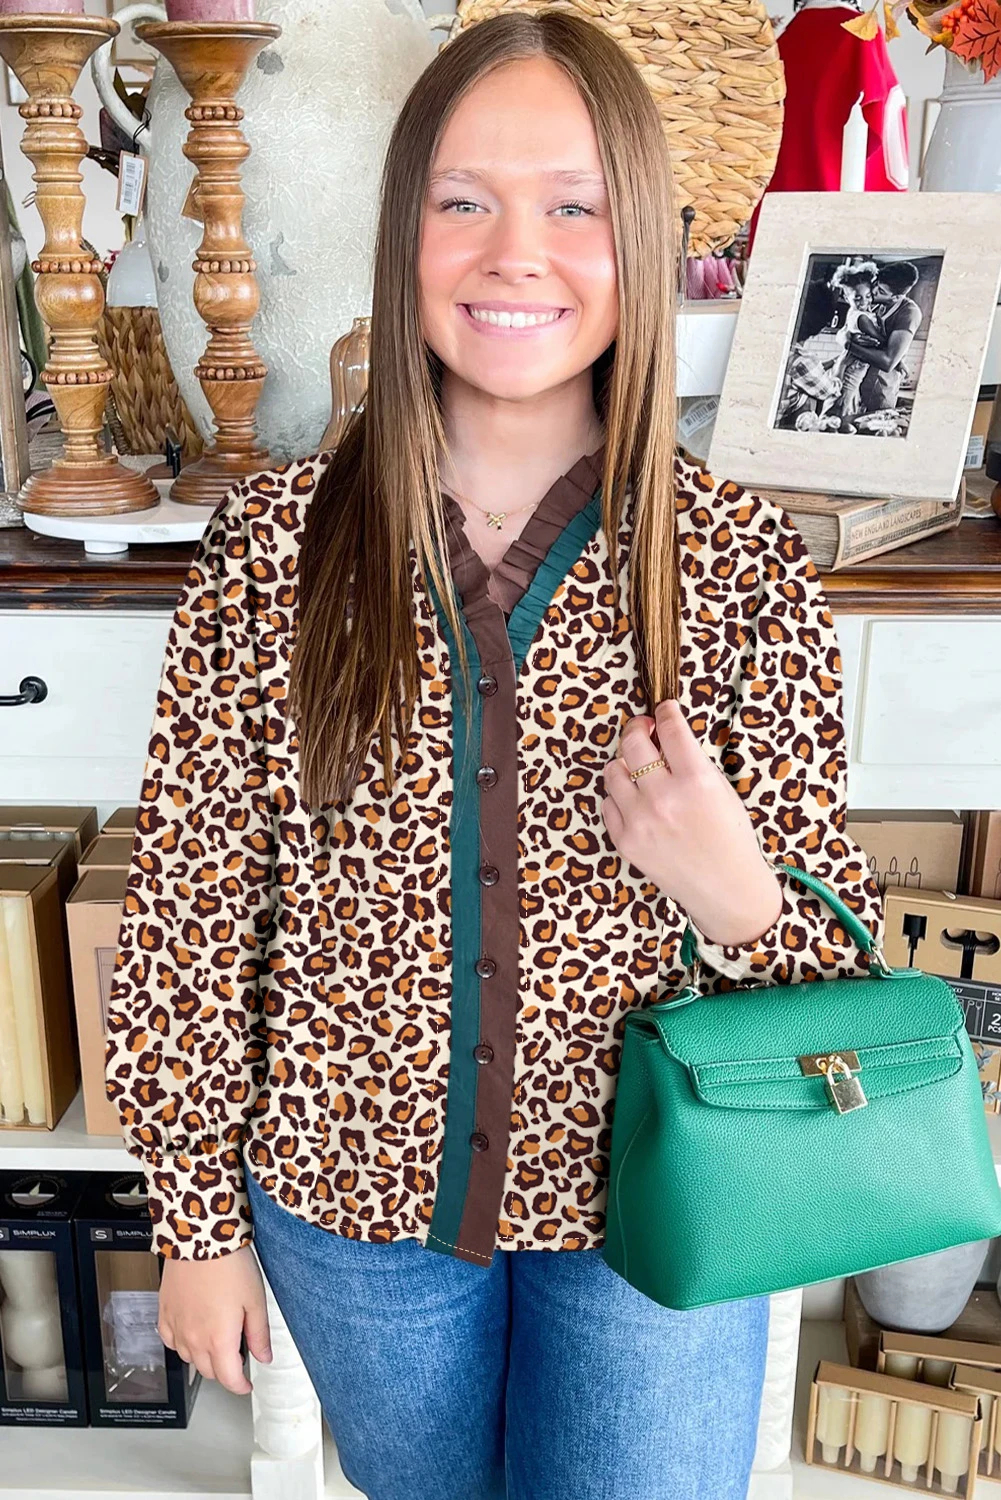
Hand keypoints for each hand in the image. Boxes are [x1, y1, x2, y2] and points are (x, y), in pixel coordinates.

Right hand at [158, 1244, 271, 1394]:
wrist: (199, 1239)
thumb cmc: (229, 1265)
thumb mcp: (255, 1300)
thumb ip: (259, 1334)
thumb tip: (264, 1357)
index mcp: (219, 1340)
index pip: (229, 1379)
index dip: (240, 1386)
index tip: (246, 1384)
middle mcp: (194, 1339)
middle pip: (209, 1371)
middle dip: (224, 1370)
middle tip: (237, 1357)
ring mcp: (177, 1327)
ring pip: (189, 1358)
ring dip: (204, 1357)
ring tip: (217, 1342)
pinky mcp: (165, 1313)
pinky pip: (171, 1341)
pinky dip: (182, 1343)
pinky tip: (192, 1332)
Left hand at [601, 700, 782, 946]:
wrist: (726, 890)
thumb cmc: (731, 840)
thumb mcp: (723, 791)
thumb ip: (692, 762)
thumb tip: (665, 735)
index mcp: (697, 781)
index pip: (671, 729)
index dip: (666, 713)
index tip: (664, 709)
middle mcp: (664, 798)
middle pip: (633, 743)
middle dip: (638, 729)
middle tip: (644, 729)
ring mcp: (641, 821)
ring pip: (613, 771)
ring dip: (625, 763)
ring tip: (638, 768)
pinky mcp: (626, 841)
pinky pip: (608, 803)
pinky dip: (620, 797)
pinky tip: (636, 800)